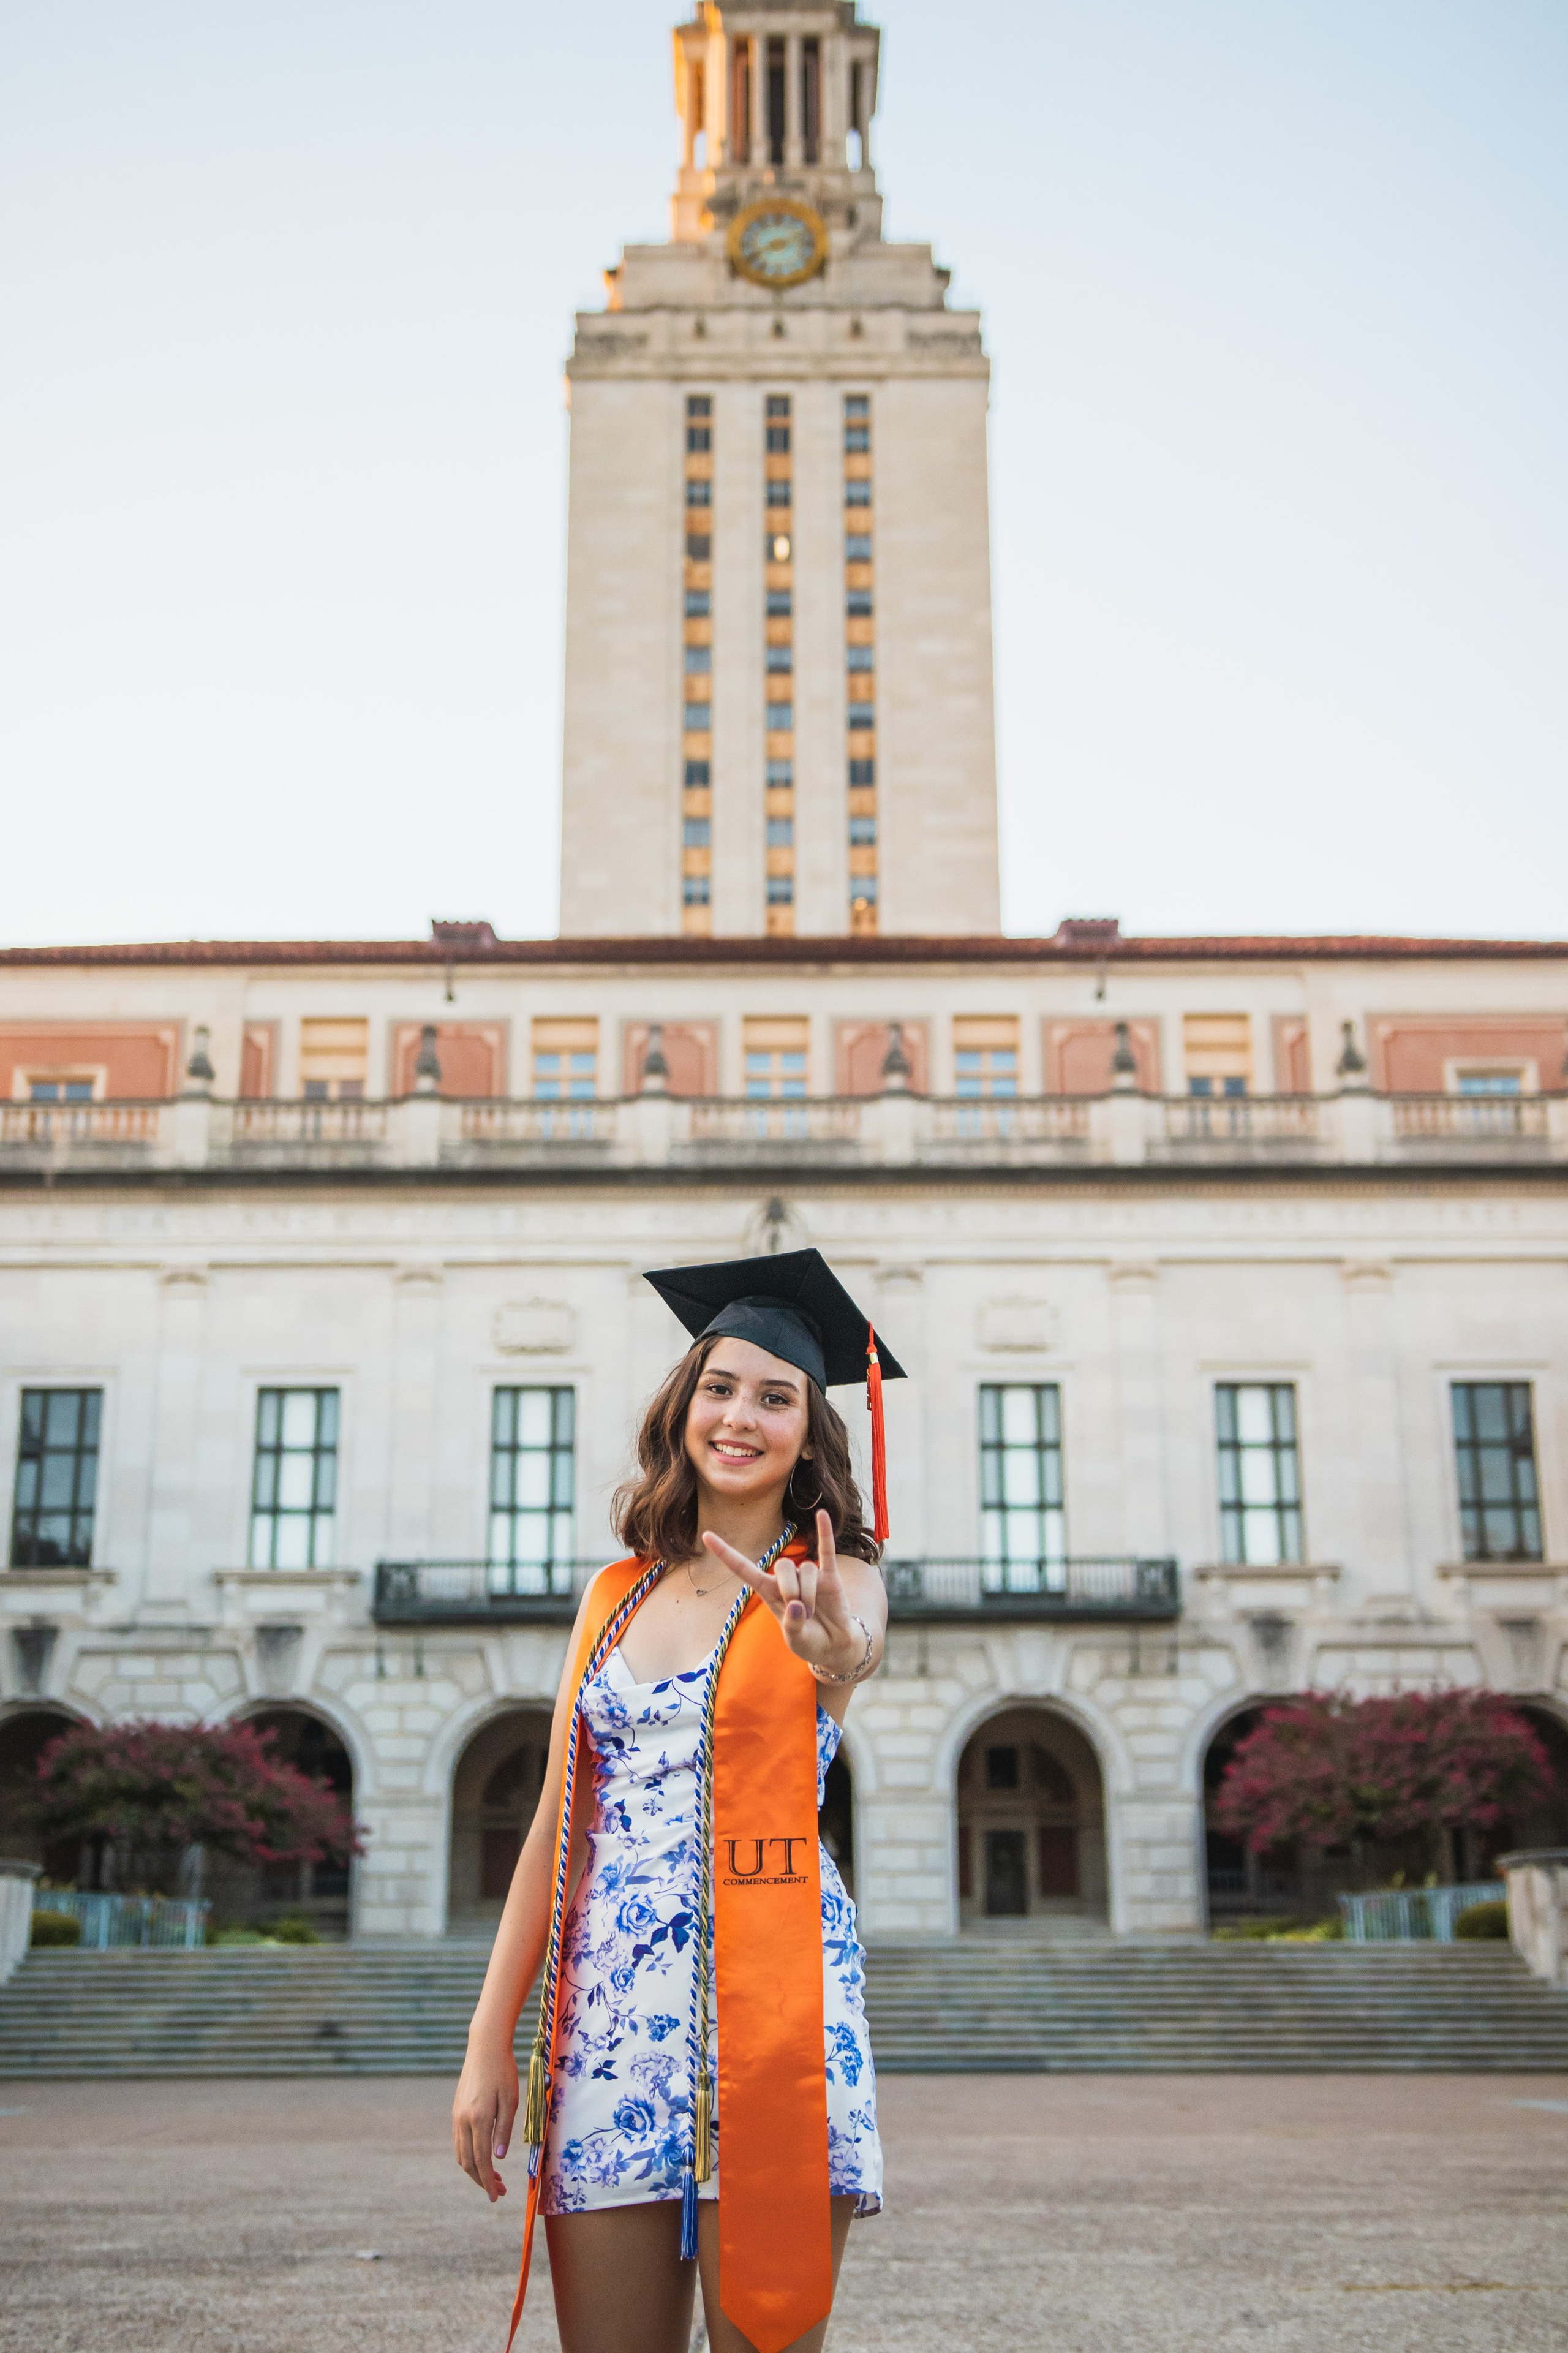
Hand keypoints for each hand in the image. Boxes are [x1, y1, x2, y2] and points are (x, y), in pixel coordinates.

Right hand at [452, 2040, 517, 2201]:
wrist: (485, 2047)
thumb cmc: (503, 2072)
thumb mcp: (510, 2101)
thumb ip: (503, 2130)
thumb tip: (498, 2158)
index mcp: (479, 2119)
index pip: (481, 2160)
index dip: (488, 2181)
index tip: (495, 2196)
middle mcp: (463, 2120)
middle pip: (468, 2162)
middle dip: (482, 2180)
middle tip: (498, 2192)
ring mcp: (457, 2116)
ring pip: (461, 2154)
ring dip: (474, 2170)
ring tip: (493, 2177)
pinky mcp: (456, 2111)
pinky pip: (458, 2142)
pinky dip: (468, 2156)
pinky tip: (482, 2158)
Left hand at [700, 1509, 862, 1674]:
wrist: (833, 1645)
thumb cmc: (808, 1641)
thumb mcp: (795, 1640)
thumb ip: (792, 1625)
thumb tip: (796, 1605)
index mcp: (768, 1591)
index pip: (743, 1568)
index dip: (725, 1552)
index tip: (706, 1535)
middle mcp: (786, 1579)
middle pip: (783, 1566)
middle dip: (791, 1590)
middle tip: (801, 1613)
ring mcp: (809, 1576)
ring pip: (806, 1568)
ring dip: (809, 1592)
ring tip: (813, 1613)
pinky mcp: (829, 1576)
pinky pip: (826, 1550)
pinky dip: (824, 1532)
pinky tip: (822, 1514)